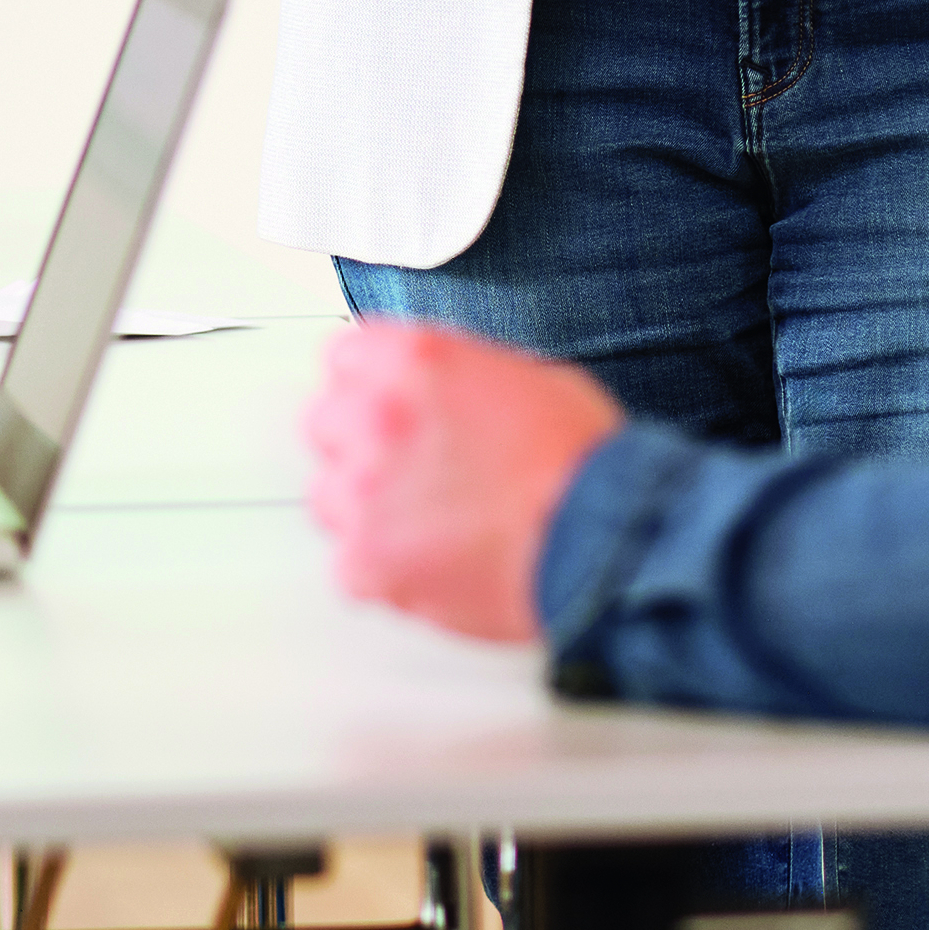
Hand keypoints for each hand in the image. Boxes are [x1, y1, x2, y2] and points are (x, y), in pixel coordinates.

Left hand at [303, 321, 624, 640]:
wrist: (602, 538)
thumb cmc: (583, 463)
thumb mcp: (529, 377)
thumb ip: (460, 377)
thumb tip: (439, 391)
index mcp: (415, 359)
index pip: (345, 357)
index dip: (372, 385)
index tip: (386, 405)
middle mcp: (378, 415)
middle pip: (326, 422)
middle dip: (361, 444)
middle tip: (413, 471)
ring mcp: (366, 490)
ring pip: (329, 495)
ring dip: (367, 508)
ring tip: (429, 526)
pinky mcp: (368, 558)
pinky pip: (350, 565)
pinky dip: (384, 571)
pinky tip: (432, 565)